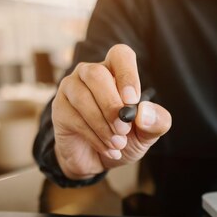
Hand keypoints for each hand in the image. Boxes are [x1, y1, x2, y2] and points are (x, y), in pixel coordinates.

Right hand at [51, 44, 171, 179]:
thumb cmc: (124, 138)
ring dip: (103, 125)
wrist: (98, 160)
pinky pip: (74, 117)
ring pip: (82, 97)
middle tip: (124, 129)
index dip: (127, 74)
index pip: (120, 55)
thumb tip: (144, 112)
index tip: (133, 100)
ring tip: (118, 144)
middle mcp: (90, 73)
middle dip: (112, 105)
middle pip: (96, 74)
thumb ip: (157, 121)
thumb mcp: (148, 133)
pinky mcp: (60, 108)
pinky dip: (94, 136)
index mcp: (115, 71)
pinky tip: (108, 148)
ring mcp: (71, 88)